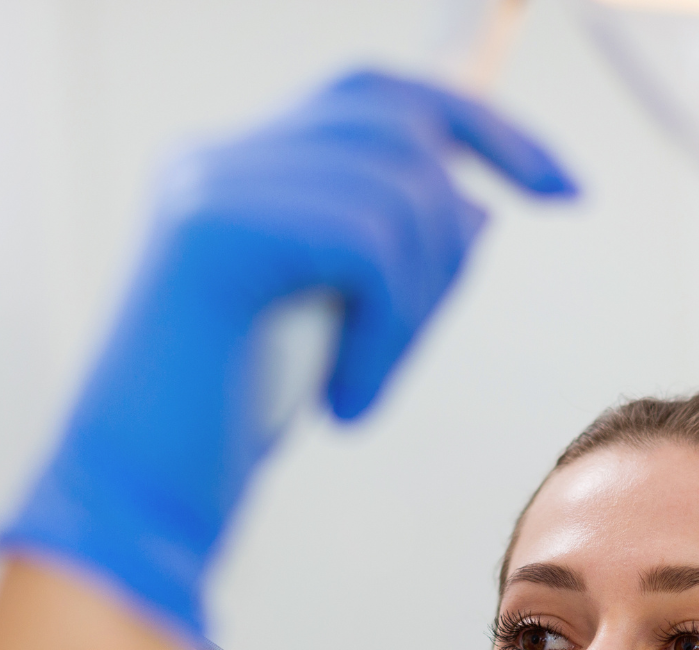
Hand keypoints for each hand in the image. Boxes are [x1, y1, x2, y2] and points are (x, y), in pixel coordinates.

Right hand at [0, 70, 576, 636]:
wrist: (135, 506)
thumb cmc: (223, 430)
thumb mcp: (329, 323)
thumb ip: (386, 253)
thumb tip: (477, 205)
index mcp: (236, 167)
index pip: (377, 95)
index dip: (480, 125)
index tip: (563, 185)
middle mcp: (215, 157)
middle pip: (397, 121)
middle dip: (457, 220)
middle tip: (425, 324)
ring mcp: (211, 185)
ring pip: (395, 192)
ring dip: (411, 307)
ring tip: (363, 384)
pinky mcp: (215, 231)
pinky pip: (366, 246)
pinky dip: (385, 335)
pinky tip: (344, 403)